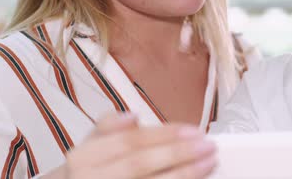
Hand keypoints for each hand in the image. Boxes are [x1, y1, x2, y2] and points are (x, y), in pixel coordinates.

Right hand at [43, 113, 216, 178]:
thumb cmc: (90, 170)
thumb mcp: (92, 144)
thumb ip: (109, 127)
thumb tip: (132, 117)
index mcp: (83, 157)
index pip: (129, 141)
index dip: (164, 135)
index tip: (193, 130)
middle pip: (139, 164)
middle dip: (178, 154)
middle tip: (208, 145)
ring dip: (183, 174)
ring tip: (208, 163)